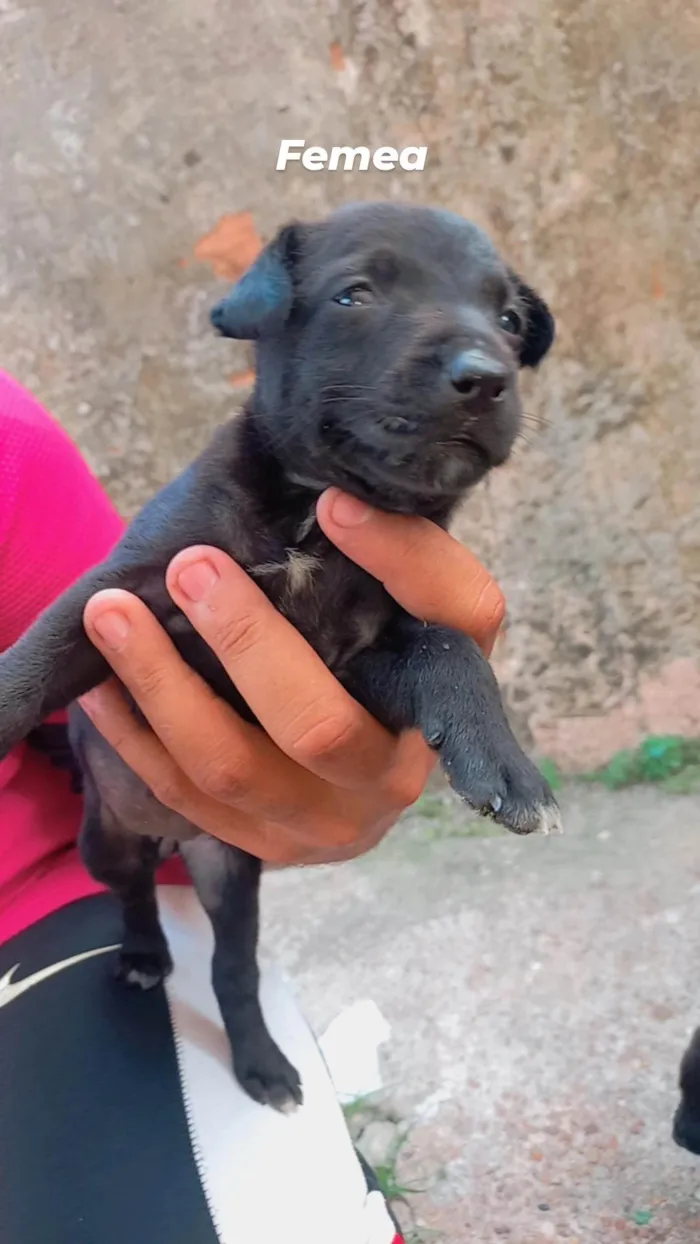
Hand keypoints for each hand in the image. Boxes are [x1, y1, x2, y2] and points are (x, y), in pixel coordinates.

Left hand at [79, 488, 504, 865]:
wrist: (356, 777)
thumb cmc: (371, 662)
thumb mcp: (399, 609)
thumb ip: (386, 559)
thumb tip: (330, 503)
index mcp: (447, 696)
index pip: (459, 622)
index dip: (402, 562)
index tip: (334, 505)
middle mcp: (395, 775)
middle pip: (318, 727)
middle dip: (243, 642)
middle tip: (189, 568)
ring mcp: (327, 825)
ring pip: (231, 768)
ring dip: (161, 687)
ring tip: (112, 613)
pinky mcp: (267, 848)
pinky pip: (184, 798)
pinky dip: (132, 736)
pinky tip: (97, 682)